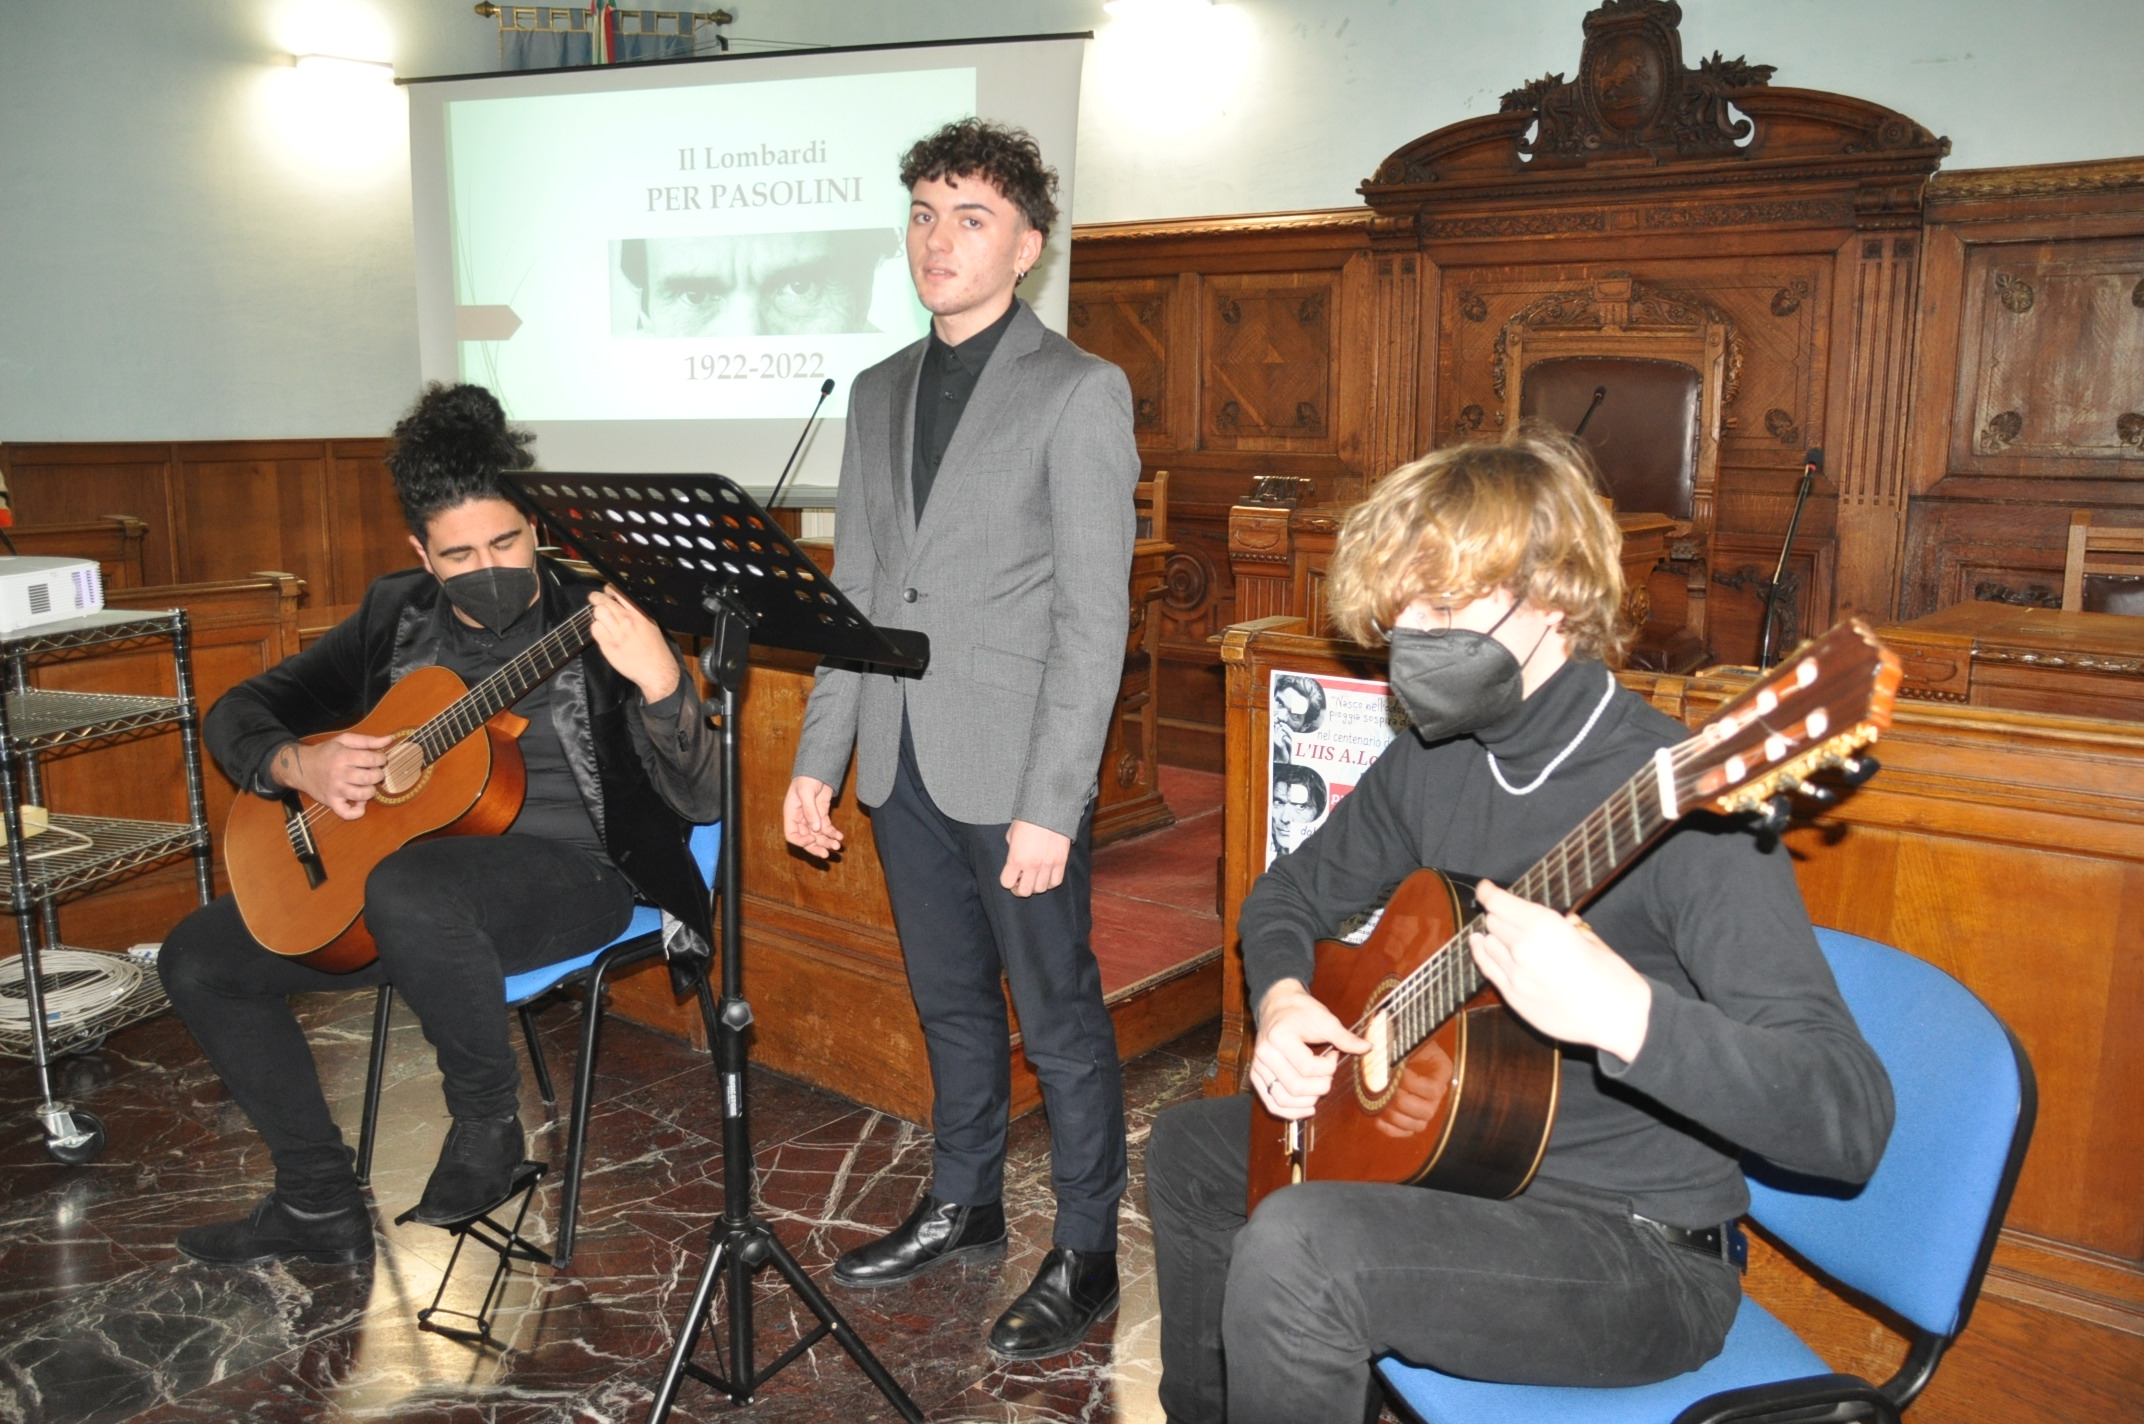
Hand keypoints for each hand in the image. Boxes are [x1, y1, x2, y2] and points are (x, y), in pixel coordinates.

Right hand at [276, 733, 394, 820]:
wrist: (301, 767)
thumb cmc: (326, 753)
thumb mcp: (343, 740)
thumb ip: (367, 740)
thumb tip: (389, 739)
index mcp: (342, 756)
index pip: (370, 759)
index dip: (381, 759)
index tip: (380, 759)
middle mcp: (338, 773)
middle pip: (368, 778)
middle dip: (378, 775)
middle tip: (375, 772)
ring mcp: (334, 789)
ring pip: (361, 795)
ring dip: (370, 791)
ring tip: (368, 785)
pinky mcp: (331, 802)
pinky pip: (346, 813)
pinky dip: (357, 811)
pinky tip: (360, 803)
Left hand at [587, 586, 680, 704]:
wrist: (656, 670)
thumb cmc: (655, 648)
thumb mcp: (651, 624)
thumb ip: (637, 612)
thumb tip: (621, 602)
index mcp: (639, 613)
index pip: (620, 592)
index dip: (609, 589)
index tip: (607, 591)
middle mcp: (627, 620)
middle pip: (604, 601)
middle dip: (596, 598)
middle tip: (594, 599)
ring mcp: (617, 632)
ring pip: (597, 613)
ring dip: (597, 614)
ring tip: (601, 618)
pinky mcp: (608, 644)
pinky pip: (594, 629)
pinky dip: (596, 628)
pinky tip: (602, 632)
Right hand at [783, 776, 842, 857]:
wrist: (818, 769)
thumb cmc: (807, 778)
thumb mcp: (806, 792)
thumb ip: (810, 810)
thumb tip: (816, 829)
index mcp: (791, 814)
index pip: (791, 835)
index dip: (801, 841)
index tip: (812, 839)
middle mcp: (800, 819)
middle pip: (806, 839)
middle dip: (816, 847)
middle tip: (827, 854)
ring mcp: (812, 818)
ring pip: (818, 836)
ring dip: (827, 842)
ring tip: (837, 846)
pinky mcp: (822, 815)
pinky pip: (827, 828)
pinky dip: (833, 833)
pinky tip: (840, 836)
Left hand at [1000, 820, 1069, 896]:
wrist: (1049, 809)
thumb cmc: (1027, 819)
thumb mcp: (1012, 834)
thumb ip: (1012, 851)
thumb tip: (1015, 860)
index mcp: (1016, 858)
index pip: (1007, 883)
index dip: (1007, 881)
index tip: (1010, 876)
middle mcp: (1031, 865)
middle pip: (1024, 892)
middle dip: (1020, 888)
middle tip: (1021, 881)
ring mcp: (1048, 865)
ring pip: (1041, 889)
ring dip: (1036, 885)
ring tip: (1035, 877)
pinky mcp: (1061, 861)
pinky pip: (1056, 882)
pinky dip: (1050, 882)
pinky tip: (1046, 875)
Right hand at [1249, 979, 1370, 1120]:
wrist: (1278, 1005)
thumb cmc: (1301, 1011)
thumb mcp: (1324, 1019)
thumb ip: (1344, 1037)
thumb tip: (1367, 1047)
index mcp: (1279, 1037)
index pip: (1307, 1067)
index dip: (1328, 1067)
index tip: (1334, 1055)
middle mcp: (1264, 1054)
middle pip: (1296, 1087)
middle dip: (1320, 1086)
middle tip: (1328, 1074)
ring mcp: (1258, 1067)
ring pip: (1283, 1100)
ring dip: (1307, 1102)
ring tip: (1319, 1090)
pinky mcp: (1256, 1076)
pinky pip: (1271, 1103)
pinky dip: (1289, 1112)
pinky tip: (1307, 1107)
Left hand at [1468, 880, 1652, 1062]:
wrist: (1619, 1019)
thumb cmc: (1612, 978)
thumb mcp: (1592, 940)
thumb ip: (1568, 928)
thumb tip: (1564, 922)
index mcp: (1546, 927)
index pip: (1501, 903)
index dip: (1489, 892)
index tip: (1486, 888)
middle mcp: (1524, 947)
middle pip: (1494, 921)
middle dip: (1499, 915)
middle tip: (1508, 915)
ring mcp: (1516, 974)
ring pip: (1488, 943)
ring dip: (1494, 936)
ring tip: (1501, 933)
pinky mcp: (1513, 997)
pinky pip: (1487, 968)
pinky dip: (1482, 953)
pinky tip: (1481, 944)